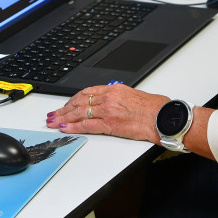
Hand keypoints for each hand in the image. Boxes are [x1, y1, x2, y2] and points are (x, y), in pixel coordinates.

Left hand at [46, 83, 164, 142]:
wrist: (164, 117)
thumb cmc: (154, 108)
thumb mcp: (134, 95)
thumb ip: (119, 98)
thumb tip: (109, 103)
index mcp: (115, 89)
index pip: (87, 92)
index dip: (73, 99)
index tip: (66, 104)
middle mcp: (109, 97)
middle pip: (79, 102)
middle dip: (63, 109)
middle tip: (53, 114)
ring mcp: (108, 110)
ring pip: (79, 113)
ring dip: (63, 118)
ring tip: (53, 121)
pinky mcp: (110, 124)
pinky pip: (86, 125)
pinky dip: (73, 127)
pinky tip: (64, 128)